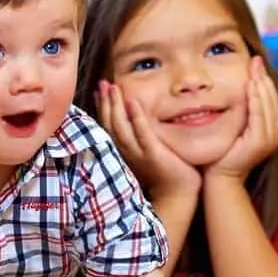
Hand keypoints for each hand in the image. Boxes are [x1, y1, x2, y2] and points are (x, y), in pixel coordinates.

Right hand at [97, 79, 201, 197]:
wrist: (178, 194)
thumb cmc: (167, 172)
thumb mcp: (148, 152)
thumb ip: (141, 137)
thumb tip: (137, 119)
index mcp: (123, 151)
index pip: (108, 125)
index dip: (102, 107)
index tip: (99, 90)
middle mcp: (126, 151)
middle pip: (110, 123)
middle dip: (105, 102)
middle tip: (102, 83)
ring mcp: (138, 153)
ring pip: (120, 126)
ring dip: (115, 105)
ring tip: (112, 87)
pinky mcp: (153, 153)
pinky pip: (142, 133)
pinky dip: (136, 117)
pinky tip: (132, 102)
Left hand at [206, 56, 277, 180]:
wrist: (219, 178)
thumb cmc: (221, 154)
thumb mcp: (232, 129)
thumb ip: (239, 113)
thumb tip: (234, 91)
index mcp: (268, 129)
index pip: (269, 100)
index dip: (264, 81)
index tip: (256, 63)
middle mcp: (273, 134)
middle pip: (272, 99)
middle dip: (264, 78)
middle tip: (257, 60)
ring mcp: (269, 138)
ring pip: (268, 105)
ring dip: (261, 85)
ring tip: (255, 68)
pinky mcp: (260, 142)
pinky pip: (260, 115)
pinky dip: (256, 99)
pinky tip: (251, 86)